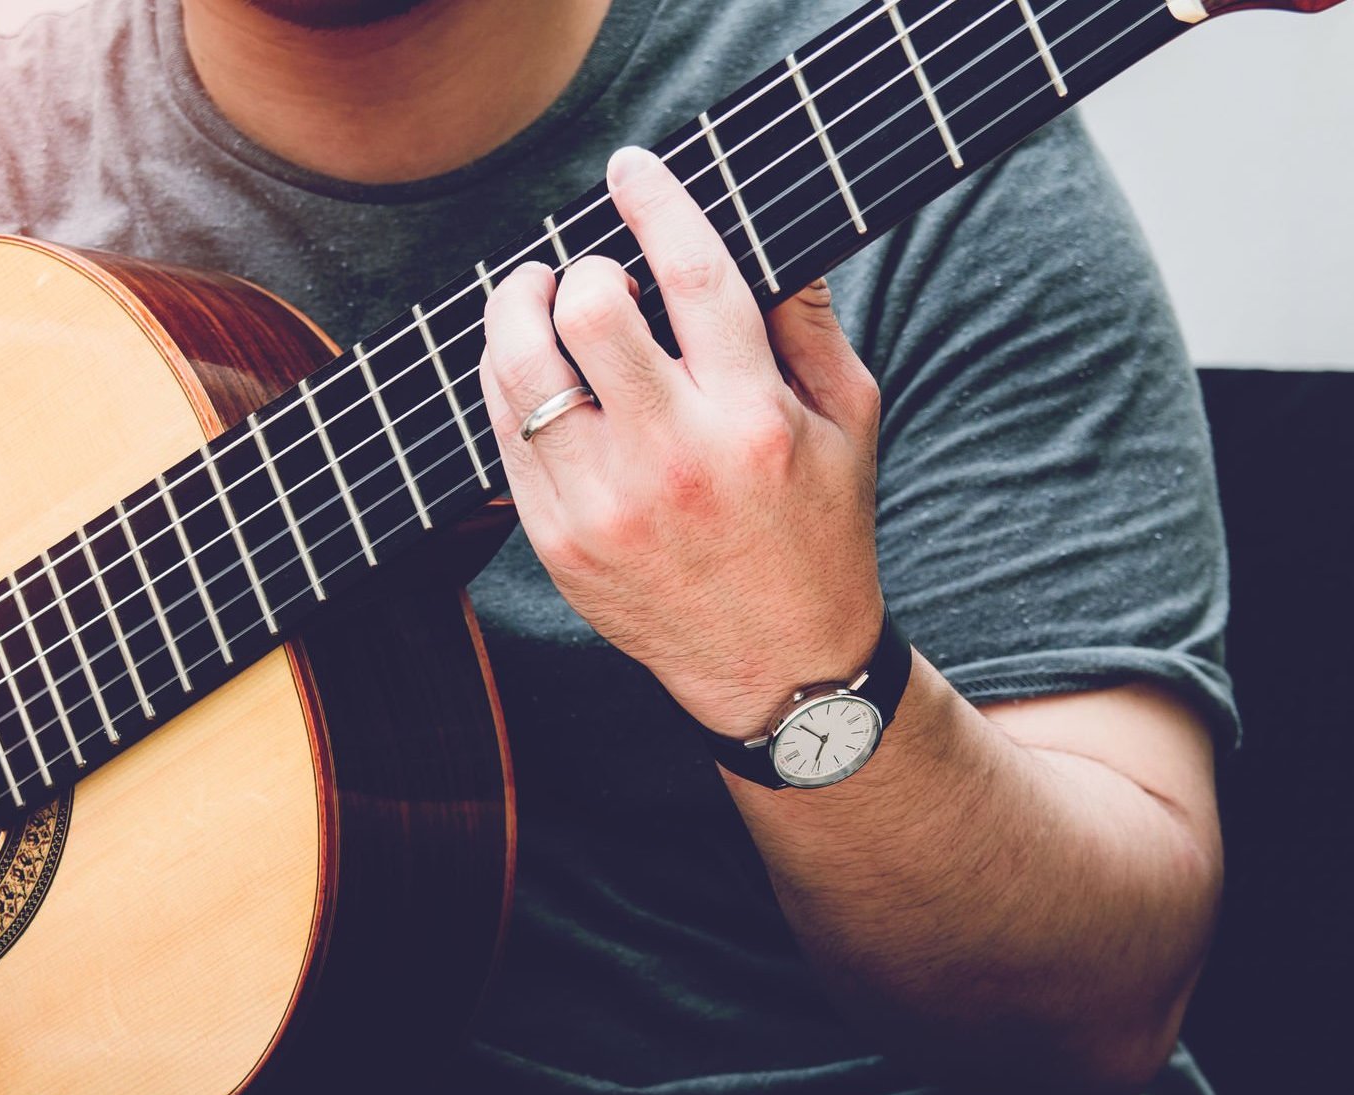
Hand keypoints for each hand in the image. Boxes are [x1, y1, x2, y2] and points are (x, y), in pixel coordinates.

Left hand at [478, 145, 885, 738]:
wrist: (777, 666)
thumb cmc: (819, 530)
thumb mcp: (849, 422)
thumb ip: (809, 322)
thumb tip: (770, 234)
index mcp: (753, 419)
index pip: (690, 276)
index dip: (655, 204)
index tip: (632, 169)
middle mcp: (673, 458)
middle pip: (590, 309)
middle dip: (583, 268)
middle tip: (591, 272)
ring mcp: (604, 504)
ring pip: (521, 368)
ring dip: (519, 311)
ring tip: (535, 298)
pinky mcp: (557, 540)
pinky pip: (504, 433)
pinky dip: (507, 382)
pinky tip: (530, 366)